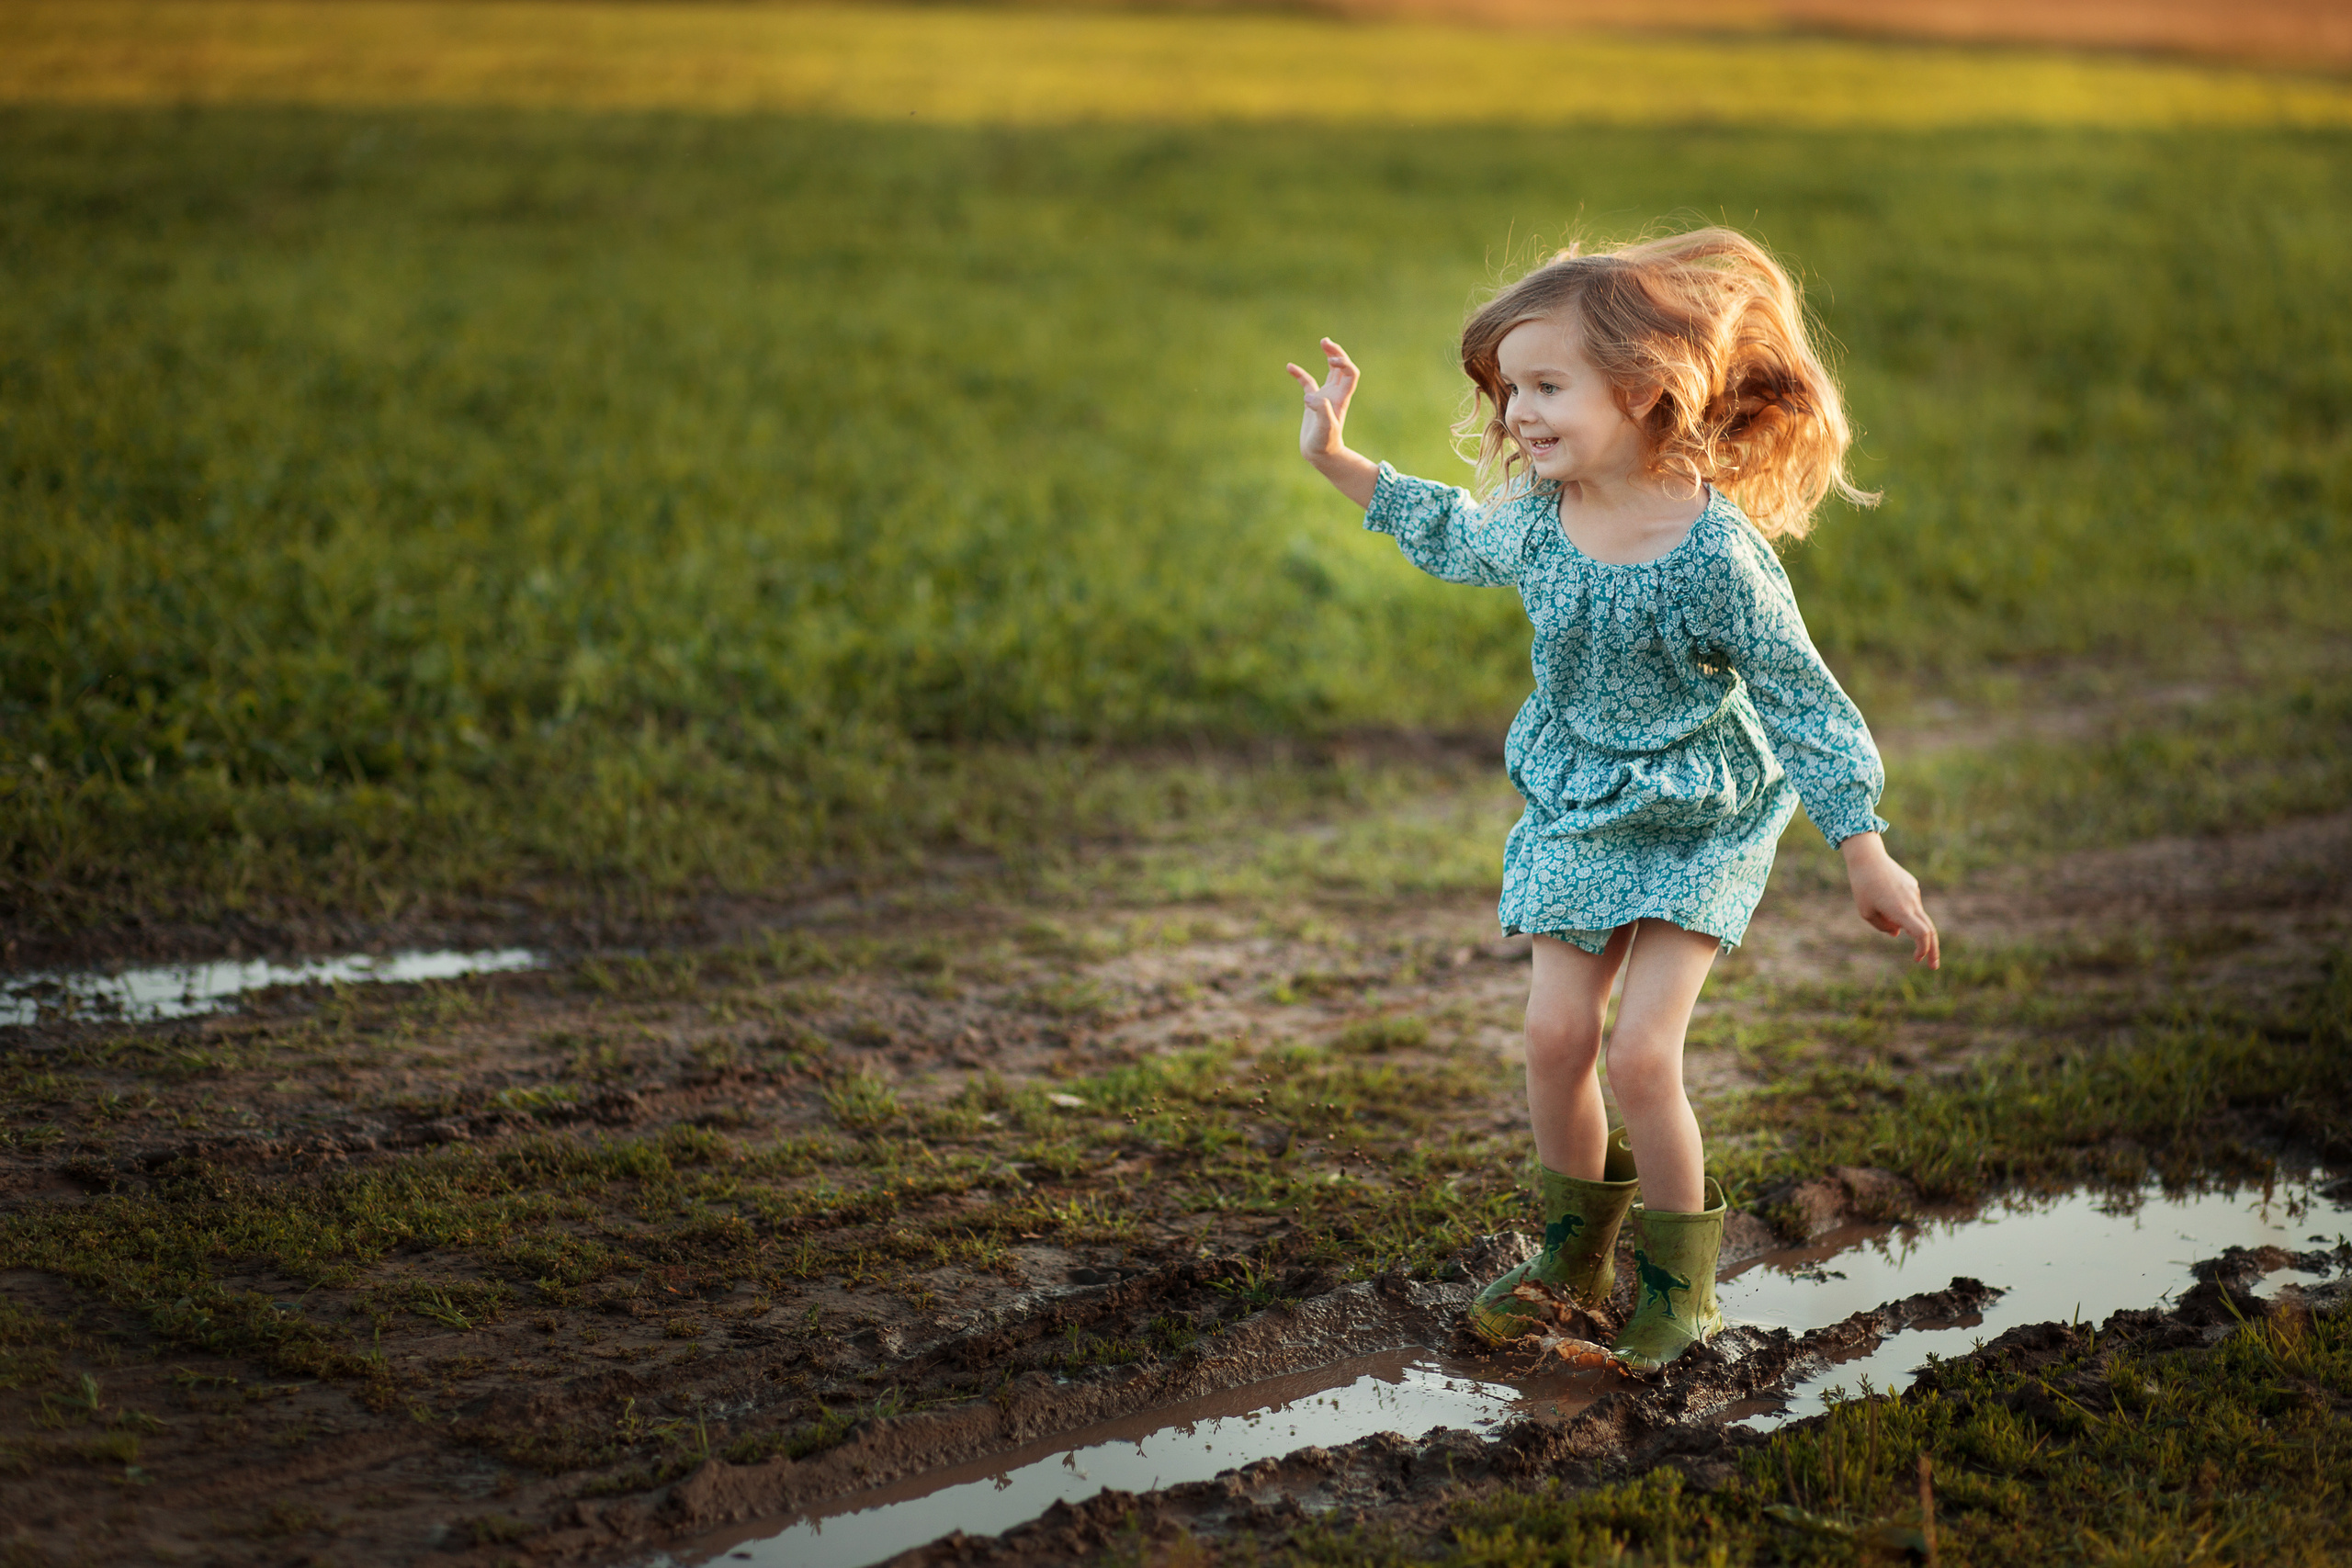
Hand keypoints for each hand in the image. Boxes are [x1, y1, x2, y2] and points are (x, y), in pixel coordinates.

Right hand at [1285, 337, 1357, 460]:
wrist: (1320, 455)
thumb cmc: (1325, 444)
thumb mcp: (1325, 429)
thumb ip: (1321, 411)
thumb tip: (1310, 397)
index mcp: (1341, 398)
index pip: (1350, 373)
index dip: (1343, 363)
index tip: (1330, 361)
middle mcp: (1336, 394)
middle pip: (1343, 368)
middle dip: (1337, 353)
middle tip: (1326, 342)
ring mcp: (1325, 396)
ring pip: (1331, 371)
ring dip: (1329, 356)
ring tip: (1323, 341)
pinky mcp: (1313, 402)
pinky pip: (1308, 383)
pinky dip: (1300, 374)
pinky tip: (1290, 367)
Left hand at [1839, 832, 1939, 967]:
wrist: (1868, 858)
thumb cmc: (1862, 886)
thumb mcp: (1866, 911)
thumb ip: (1883, 926)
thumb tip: (1897, 933)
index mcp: (1901, 910)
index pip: (1922, 935)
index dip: (1924, 950)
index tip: (1917, 959)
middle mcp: (1912, 902)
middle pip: (1930, 930)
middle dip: (1932, 950)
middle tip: (1933, 967)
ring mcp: (1914, 893)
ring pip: (1918, 915)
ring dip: (1909, 925)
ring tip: (1881, 907)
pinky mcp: (1912, 885)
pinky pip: (1911, 903)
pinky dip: (1905, 911)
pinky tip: (1883, 896)